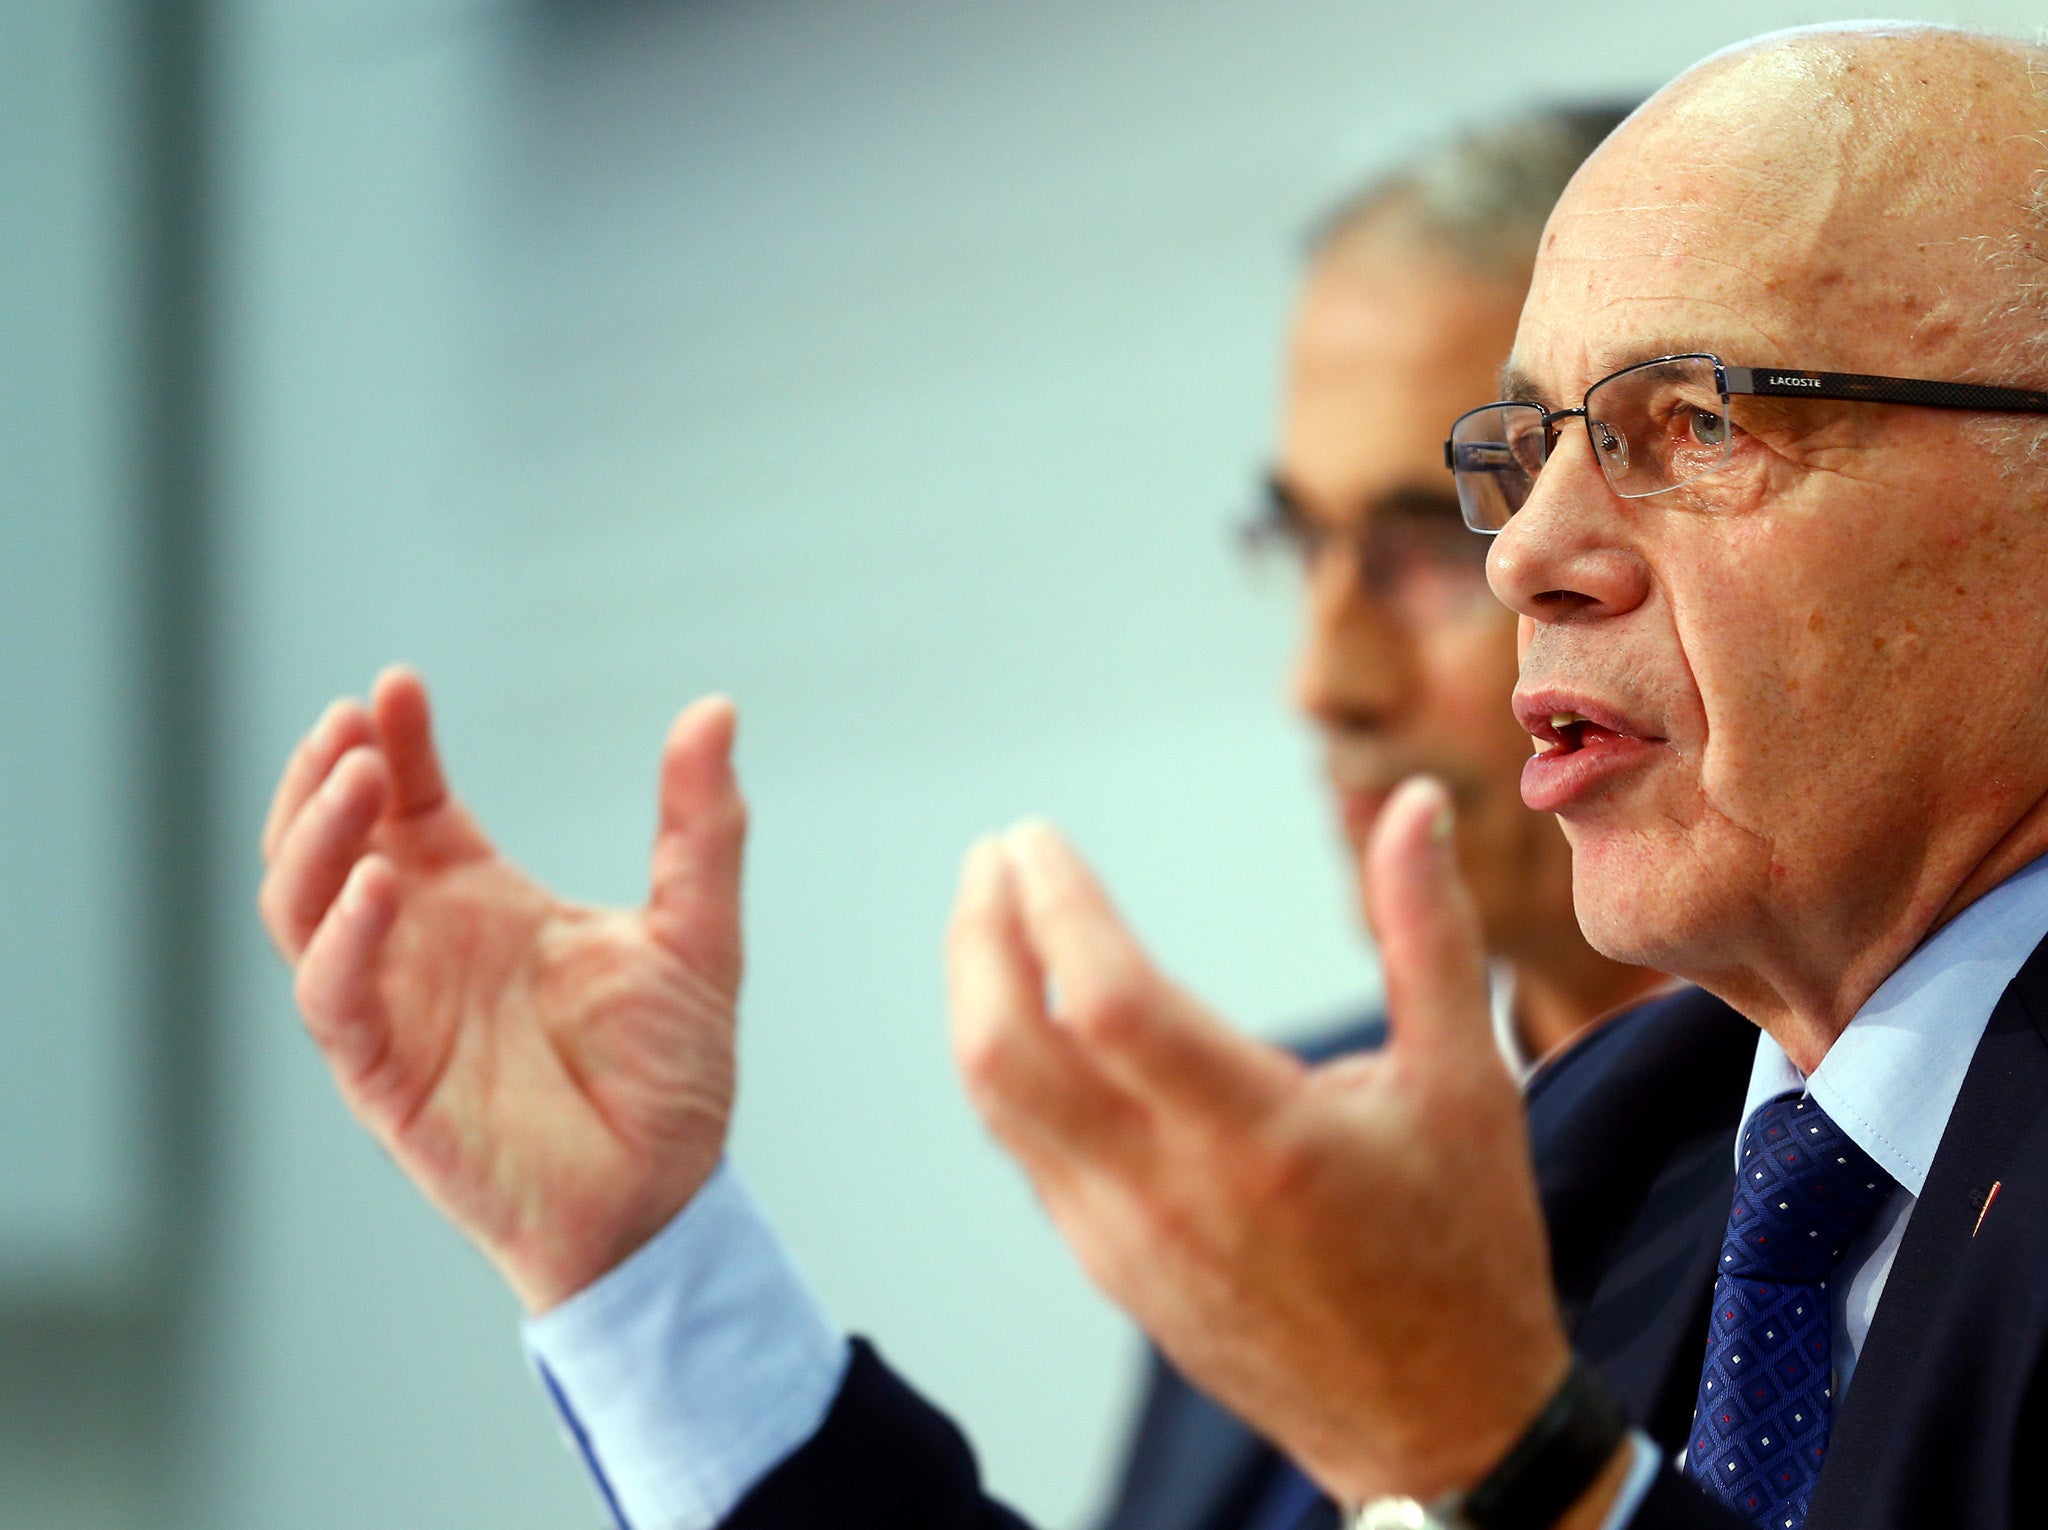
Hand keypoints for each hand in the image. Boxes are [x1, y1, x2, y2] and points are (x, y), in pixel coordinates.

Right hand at [257, 667, 746, 1312]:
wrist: (668, 1198)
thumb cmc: (671, 1077)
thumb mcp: (697, 933)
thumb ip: (701, 828)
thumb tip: (716, 709)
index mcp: (483, 904)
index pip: (412, 804)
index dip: (395, 743)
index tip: (397, 685)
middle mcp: (424, 946)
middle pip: (329, 841)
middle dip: (328, 777)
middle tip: (354, 720)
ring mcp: (396, 1008)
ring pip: (301, 907)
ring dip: (315, 836)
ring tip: (359, 775)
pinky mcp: (385, 1078)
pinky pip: (333, 1000)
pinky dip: (340, 940)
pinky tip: (377, 886)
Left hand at [944, 779, 1591, 1508]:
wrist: (1438, 1430)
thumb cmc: (1463, 1246)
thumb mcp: (1469, 1083)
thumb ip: (1429, 932)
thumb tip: (1412, 801)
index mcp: (1263, 1141)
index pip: (1109, 1002)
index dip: (1055, 906)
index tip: (1032, 836)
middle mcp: (1172, 1194)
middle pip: (1009, 1051)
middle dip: (980, 936)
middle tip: (992, 856)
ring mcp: (1125, 1240)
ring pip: (999, 1102)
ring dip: (974, 993)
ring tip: (991, 913)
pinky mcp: (1109, 1267)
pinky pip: (1024, 1147)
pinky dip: (1005, 1063)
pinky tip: (1025, 1010)